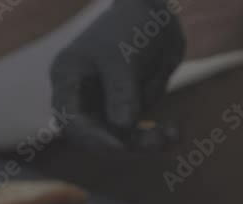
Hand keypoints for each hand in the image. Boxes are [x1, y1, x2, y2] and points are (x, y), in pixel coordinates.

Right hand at [50, 0, 185, 150]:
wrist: (158, 17)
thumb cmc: (131, 27)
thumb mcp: (123, 57)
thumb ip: (122, 91)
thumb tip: (122, 127)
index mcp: (68, 78)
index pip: (70, 119)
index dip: (92, 138)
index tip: (120, 147)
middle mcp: (81, 96)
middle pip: (94, 136)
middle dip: (125, 144)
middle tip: (155, 143)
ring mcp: (103, 105)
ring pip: (119, 139)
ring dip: (145, 144)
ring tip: (171, 137)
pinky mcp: (127, 111)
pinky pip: (138, 135)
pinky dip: (155, 138)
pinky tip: (174, 135)